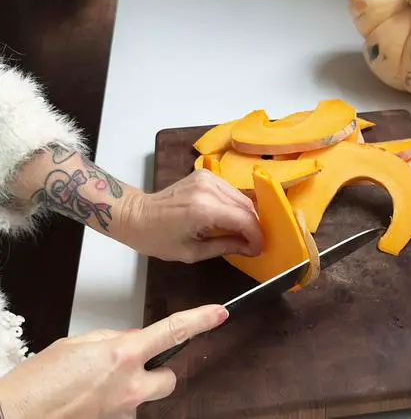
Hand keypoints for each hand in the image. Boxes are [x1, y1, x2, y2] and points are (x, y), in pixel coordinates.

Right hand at [0, 304, 228, 418]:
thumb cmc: (41, 379)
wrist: (17, 416)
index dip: (200, 320)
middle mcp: (130, 385)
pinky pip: (128, 409)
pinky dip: (117, 400)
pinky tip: (94, 398)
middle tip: (135, 364)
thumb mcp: (80, 343)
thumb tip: (135, 341)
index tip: (219, 313)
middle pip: (169, 377)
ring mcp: (124, 409)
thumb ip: (115, 339)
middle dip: (159, 369)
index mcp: (123, 354)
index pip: (172, 331)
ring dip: (134, 387)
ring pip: (147, 396)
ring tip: (99, 385)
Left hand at [120, 169, 262, 262]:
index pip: (244, 219)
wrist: (136, 215)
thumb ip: (225, 247)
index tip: (259, 249)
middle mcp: (208, 188)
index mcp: (203, 209)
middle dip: (254, 226)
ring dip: (246, 215)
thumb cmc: (158, 238)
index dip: (256, 235)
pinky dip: (235, 205)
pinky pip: (230, 190)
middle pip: (246, 206)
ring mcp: (206, 177)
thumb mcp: (192, 252)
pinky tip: (230, 219)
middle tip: (253, 244)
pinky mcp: (204, 174)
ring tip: (242, 233)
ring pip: (241, 196)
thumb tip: (251, 248)